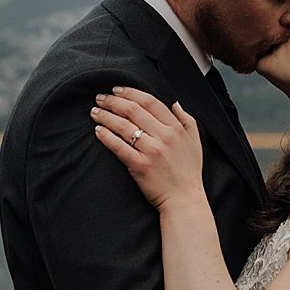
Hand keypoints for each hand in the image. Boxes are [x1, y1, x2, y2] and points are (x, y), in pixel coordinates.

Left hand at [92, 86, 204, 211]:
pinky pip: (118, 146)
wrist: (184, 200)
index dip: (130, 92)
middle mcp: (164, 136)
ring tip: (94, 112)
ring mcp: (151, 151)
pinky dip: (106, 136)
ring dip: (105, 116)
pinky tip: (97, 130)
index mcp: (176, 128)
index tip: (116, 90)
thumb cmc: (189, 172)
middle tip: (100, 98)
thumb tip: (175, 103)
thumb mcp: (195, 142)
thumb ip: (187, 120)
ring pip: (123, 126)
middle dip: (112, 101)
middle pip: (133, 110)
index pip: (150, 102)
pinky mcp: (140, 165)